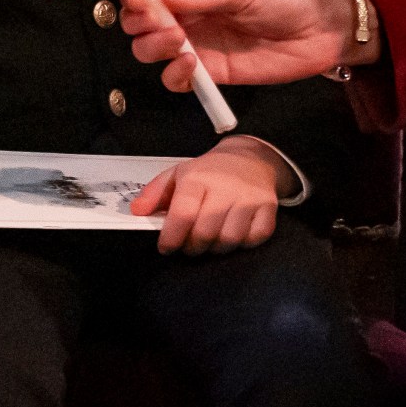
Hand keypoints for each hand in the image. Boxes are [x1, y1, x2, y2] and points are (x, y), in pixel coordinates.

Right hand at [120, 0, 360, 88]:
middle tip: (160, 24)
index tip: (139, 1)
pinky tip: (191, 66)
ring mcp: (196, 42)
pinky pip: (175, 78)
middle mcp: (188, 11)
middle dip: (140, 23)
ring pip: (150, 49)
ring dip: (154, 47)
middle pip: (140, 19)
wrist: (319, 32)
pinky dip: (174, 75)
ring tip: (179, 41)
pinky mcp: (208, 71)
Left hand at [130, 138, 286, 255]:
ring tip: (210, 240)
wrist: (251, 158)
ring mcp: (249, 198)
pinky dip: (243, 243)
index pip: (182, 214)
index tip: (166, 247)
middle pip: (205, 233)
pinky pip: (255, 238)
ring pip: (230, 239)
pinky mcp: (268, 207)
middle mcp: (225, 187)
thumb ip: (154, 193)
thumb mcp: (177, 174)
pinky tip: (233, 234)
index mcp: (198, 178)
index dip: (171, 238)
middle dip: (192, 247)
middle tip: (189, 245)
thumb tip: (137, 212)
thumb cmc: (210, 171)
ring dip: (216, 248)